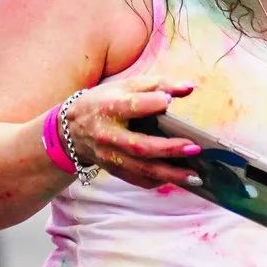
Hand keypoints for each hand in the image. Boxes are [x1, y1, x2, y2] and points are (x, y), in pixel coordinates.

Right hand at [61, 75, 202, 189]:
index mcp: (109, 107)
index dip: (151, 103)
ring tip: (195, 176)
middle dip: (169, 149)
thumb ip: (158, 84)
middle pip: (140, 146)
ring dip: (170, 175)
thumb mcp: (125, 86)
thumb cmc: (104, 102)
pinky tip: (176, 179)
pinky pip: (138, 180)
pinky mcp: (113, 170)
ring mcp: (110, 156)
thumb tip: (190, 86)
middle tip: (195, 147)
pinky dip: (158, 181)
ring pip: (141, 170)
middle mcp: (108, 135)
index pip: (131, 106)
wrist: (71, 128)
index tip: (169, 100)